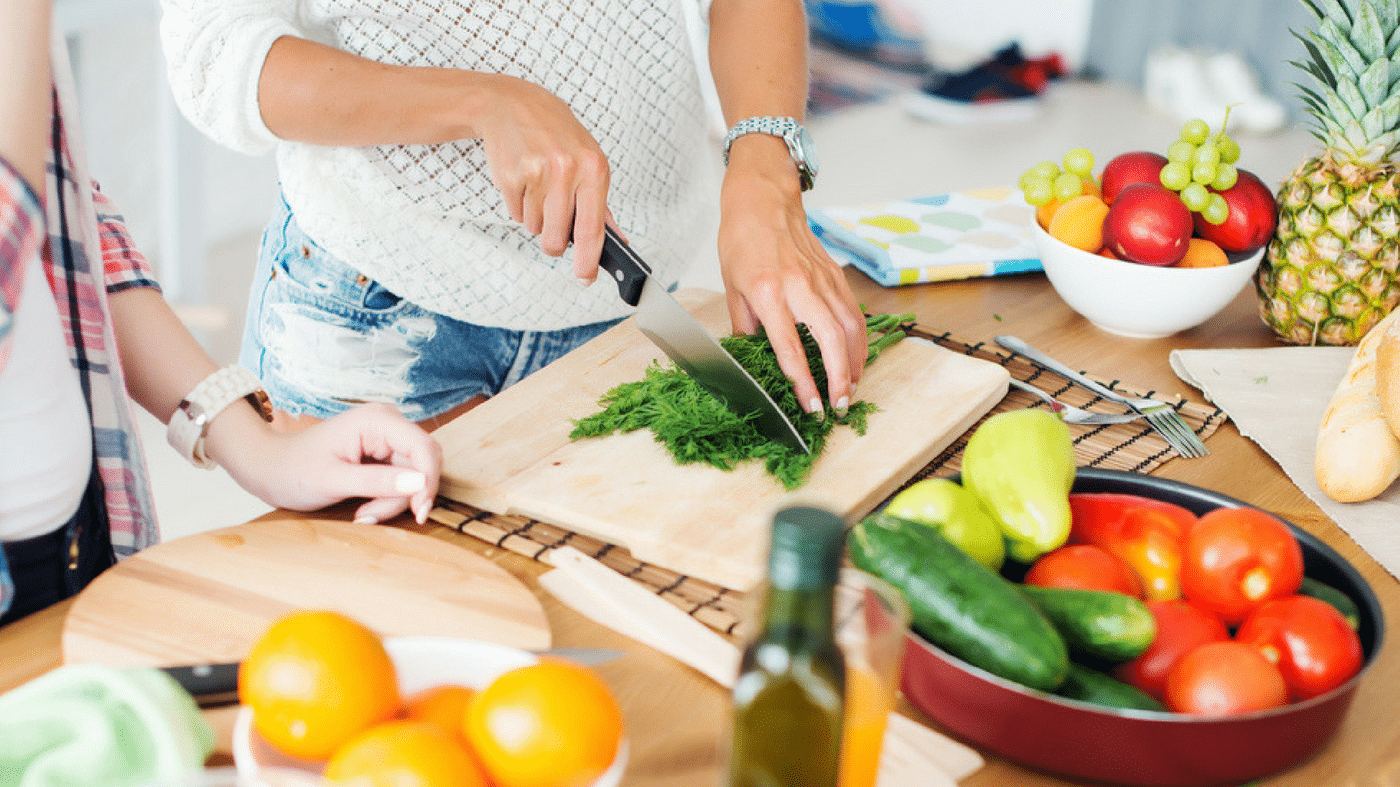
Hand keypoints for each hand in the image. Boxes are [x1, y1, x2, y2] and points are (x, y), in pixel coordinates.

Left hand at [220, 403, 442, 524]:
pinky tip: (365, 507)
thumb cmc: (293, 470)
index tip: (419, 513)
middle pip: (422, 463)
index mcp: (376, 420)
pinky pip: (403, 478)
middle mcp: (387, 423)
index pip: (423, 447)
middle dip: (405, 495)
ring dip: (394, 501)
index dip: (428, 481)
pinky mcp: (385, 452)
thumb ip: (377, 481)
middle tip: (372, 516)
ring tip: (363, 514)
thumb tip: (421, 483)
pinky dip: (389, 498)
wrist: (272, 469)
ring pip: (415, 475)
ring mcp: (387, 437)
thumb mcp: (333, 481)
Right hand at [473, 75, 612, 282]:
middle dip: (554, 242)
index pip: (593, 229)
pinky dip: (519, 206)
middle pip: (557, 239)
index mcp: (594, 168)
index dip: (588, 260)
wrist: (514, 104)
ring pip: (535, 228)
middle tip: (554, 222)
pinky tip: (524, 180)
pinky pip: (515, 215)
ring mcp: (537, 173)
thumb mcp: (589, 161)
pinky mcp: (511, 176)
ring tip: (539, 187)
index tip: (585, 277)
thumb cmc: (557, 135)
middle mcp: (567, 170)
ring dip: (536, 218)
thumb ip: (601, 205)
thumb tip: (617, 240)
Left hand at [718, 140, 866, 415]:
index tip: (811, 407)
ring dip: (854, 363)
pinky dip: (859, 340)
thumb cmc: (742, 241)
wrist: (764, 199)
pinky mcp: (835, 275)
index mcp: (768, 292)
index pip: (790, 347)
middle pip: (829, 340)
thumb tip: (753, 360)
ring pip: (849, 327)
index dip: (803, 382)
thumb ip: (745, 327)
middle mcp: (799, 286)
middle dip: (838, 379)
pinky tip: (856, 359)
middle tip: (840, 406)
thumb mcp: (732, 287)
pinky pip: (853, 313)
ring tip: (851, 389)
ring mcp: (822, 279)